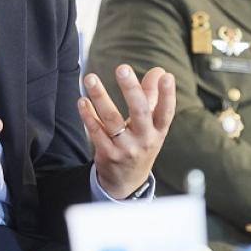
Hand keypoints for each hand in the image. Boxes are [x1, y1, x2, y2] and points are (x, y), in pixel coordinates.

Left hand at [78, 65, 175, 198]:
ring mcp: (125, 148)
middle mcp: (144, 139)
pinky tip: (82, 101)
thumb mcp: (152, 126)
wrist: (127, 182)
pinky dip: (88, 116)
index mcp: (158, 131)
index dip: (168, 95)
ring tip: (90, 78)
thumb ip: (153, 97)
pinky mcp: (107, 154)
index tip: (166, 77)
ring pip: (112, 120)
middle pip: (139, 112)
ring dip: (100, 97)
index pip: (166, 112)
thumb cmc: (141, 144)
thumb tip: (158, 71)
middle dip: (131, 90)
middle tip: (123, 69)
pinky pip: (95, 132)